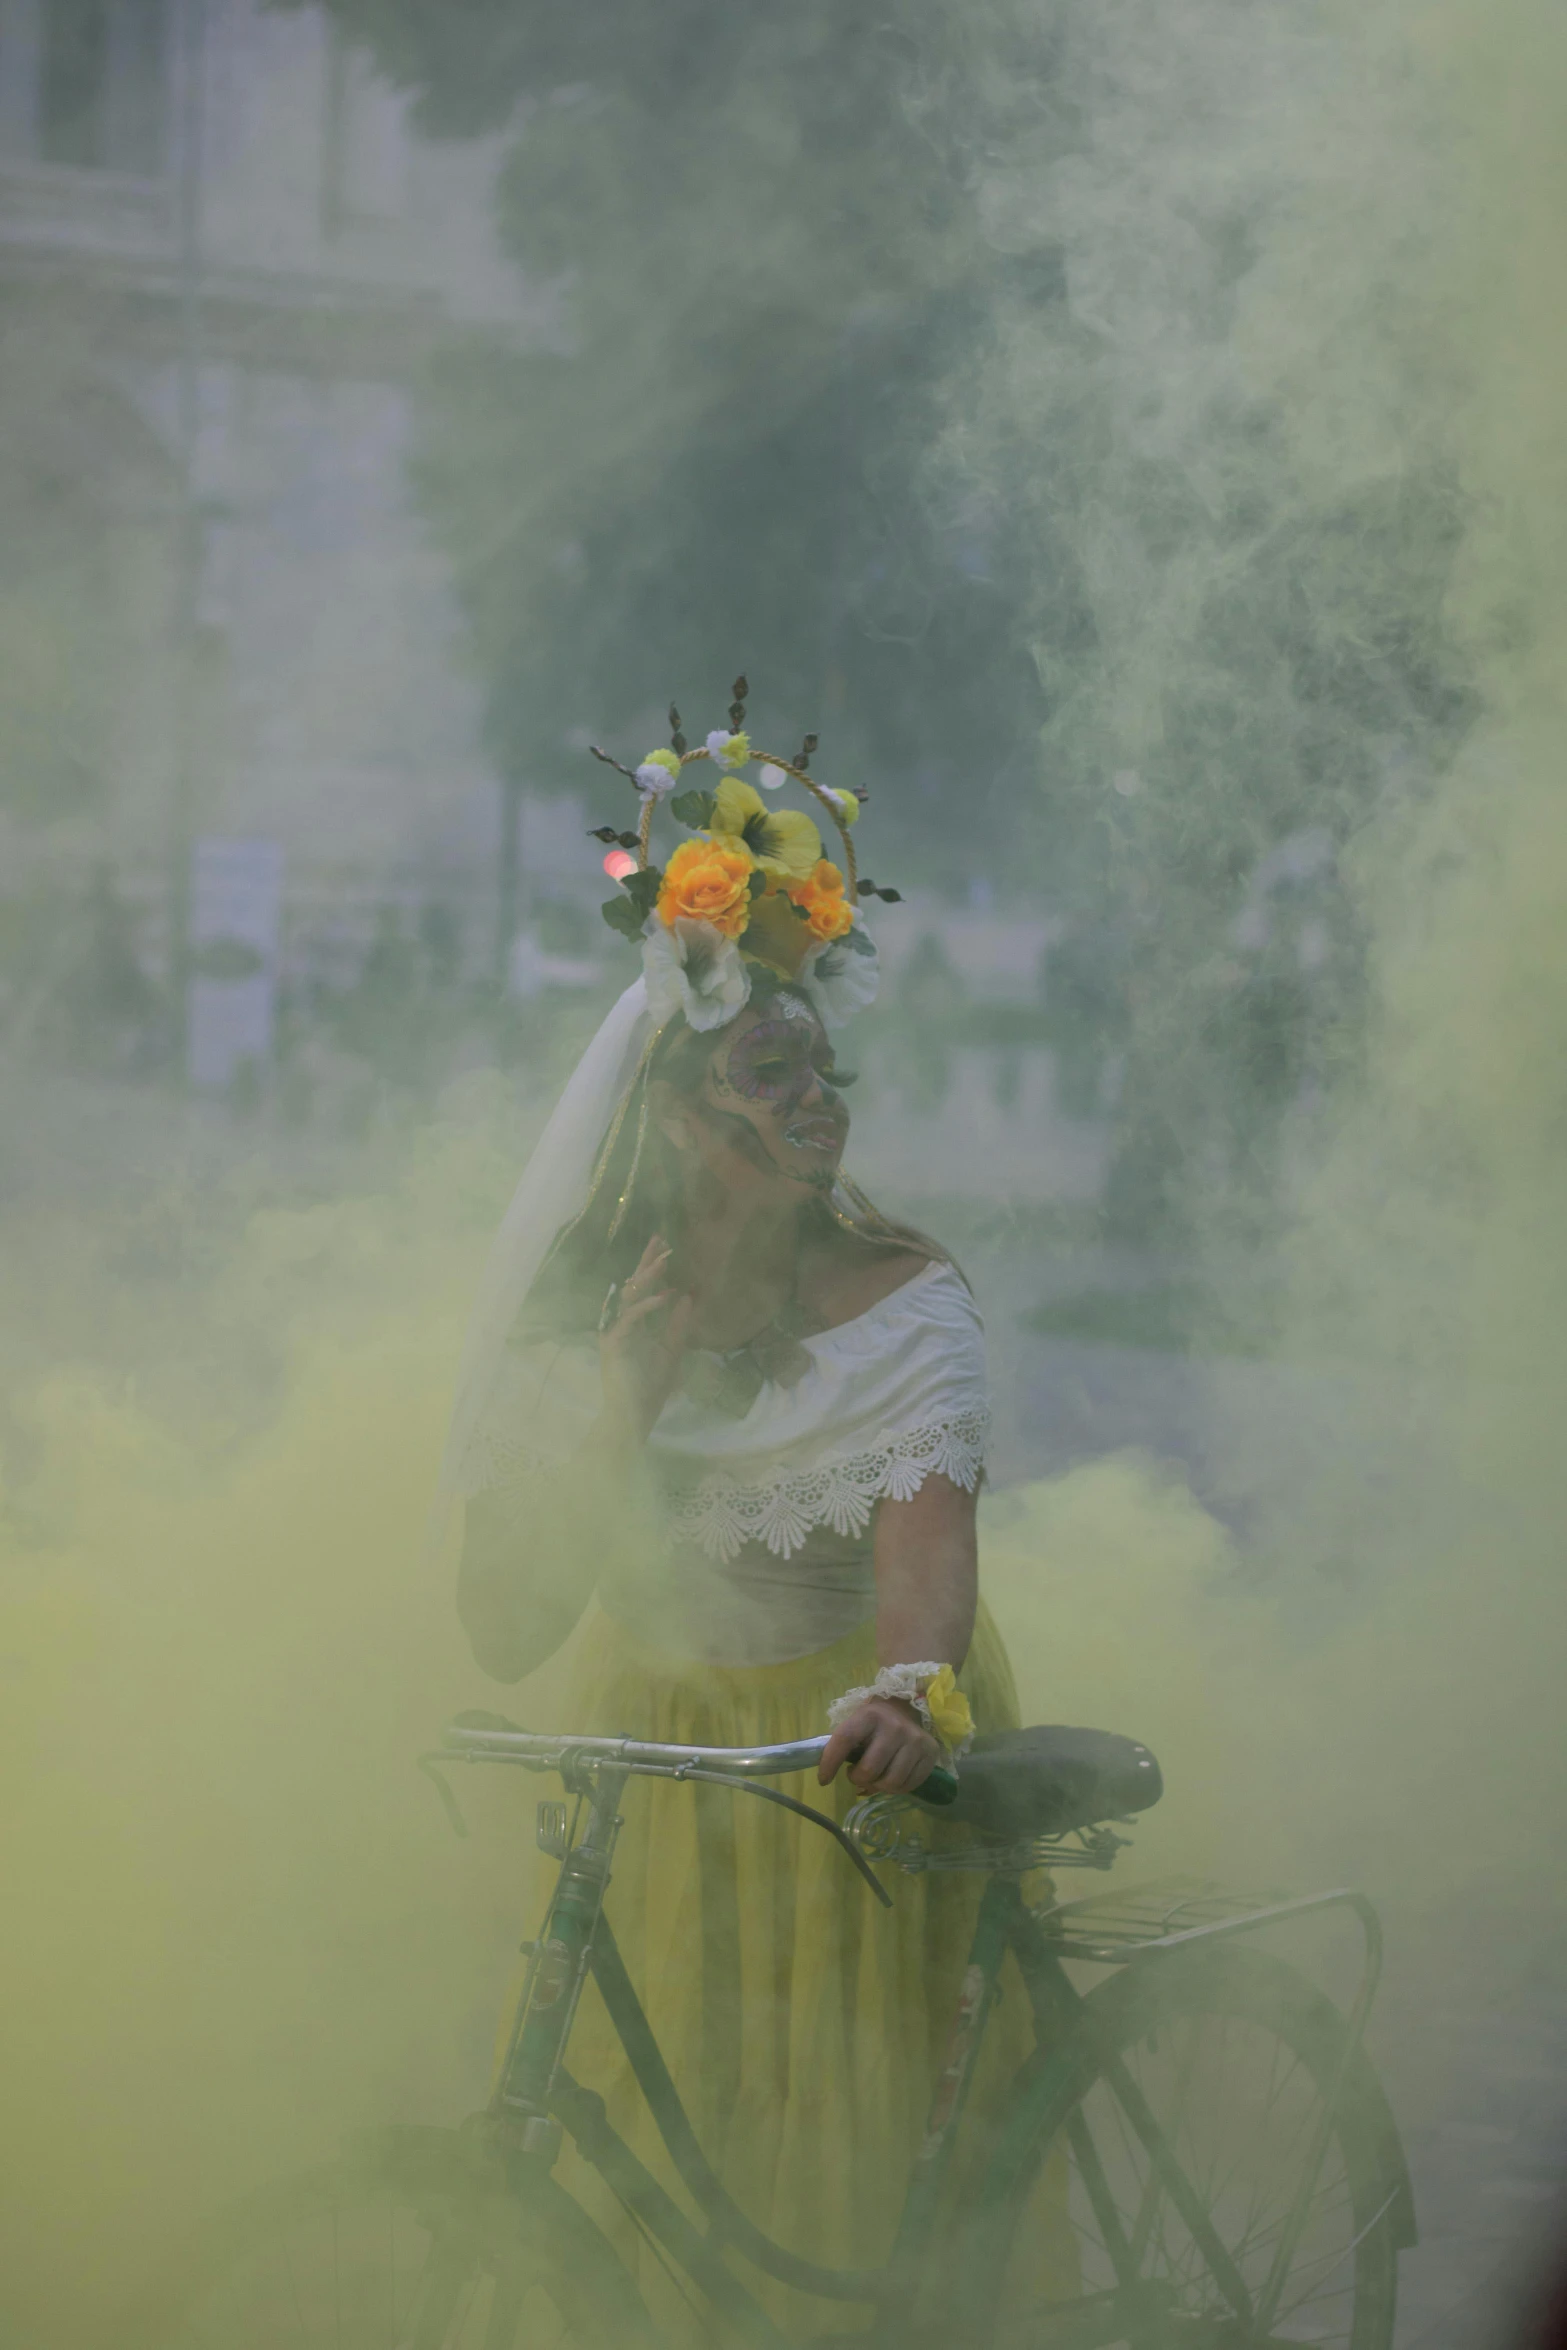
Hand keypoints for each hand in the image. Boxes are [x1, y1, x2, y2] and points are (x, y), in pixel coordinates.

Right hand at [599, 1234, 692, 1446]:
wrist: (635, 1414)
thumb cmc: (650, 1386)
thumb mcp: (672, 1350)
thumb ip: (678, 1324)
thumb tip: (689, 1295)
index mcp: (634, 1323)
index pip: (642, 1289)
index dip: (652, 1267)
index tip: (663, 1245)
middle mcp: (621, 1322)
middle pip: (632, 1285)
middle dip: (647, 1263)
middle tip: (659, 1240)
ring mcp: (614, 1332)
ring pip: (628, 1297)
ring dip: (647, 1278)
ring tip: (664, 1261)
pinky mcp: (612, 1344)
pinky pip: (629, 1319)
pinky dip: (646, 1307)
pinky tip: (664, 1296)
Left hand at [818, 1696, 941, 1794]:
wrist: (907, 1710)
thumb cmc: (874, 1724)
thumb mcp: (857, 1725)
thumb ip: (844, 1747)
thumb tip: (829, 1778)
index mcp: (870, 1715)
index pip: (845, 1739)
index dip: (830, 1762)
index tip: (823, 1780)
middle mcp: (895, 1726)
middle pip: (869, 1770)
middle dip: (858, 1779)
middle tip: (857, 1775)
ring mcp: (915, 1740)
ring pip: (890, 1783)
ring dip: (878, 1787)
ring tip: (875, 1777)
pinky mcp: (930, 1753)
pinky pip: (908, 1786)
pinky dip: (896, 1789)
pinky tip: (892, 1777)